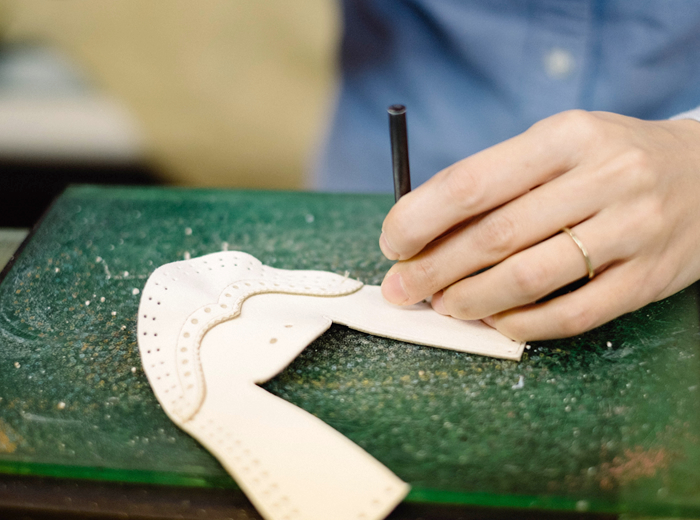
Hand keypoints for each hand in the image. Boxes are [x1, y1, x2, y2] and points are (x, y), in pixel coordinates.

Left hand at [378, 110, 699, 340]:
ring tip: (442, 306)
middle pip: (495, 236)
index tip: (392, 243)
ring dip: (471, 300)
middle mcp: (604, 178)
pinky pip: (572, 314)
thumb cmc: (607, 161)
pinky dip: (521, 325)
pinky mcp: (648, 279)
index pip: (472, 182)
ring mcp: (632, 230)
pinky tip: (494, 322)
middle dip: (433, 269)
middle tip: (401, 288)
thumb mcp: (556, 146)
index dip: (420, 219)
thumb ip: (497, 182)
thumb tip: (422, 231)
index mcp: (566, 136)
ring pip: (529, 279)